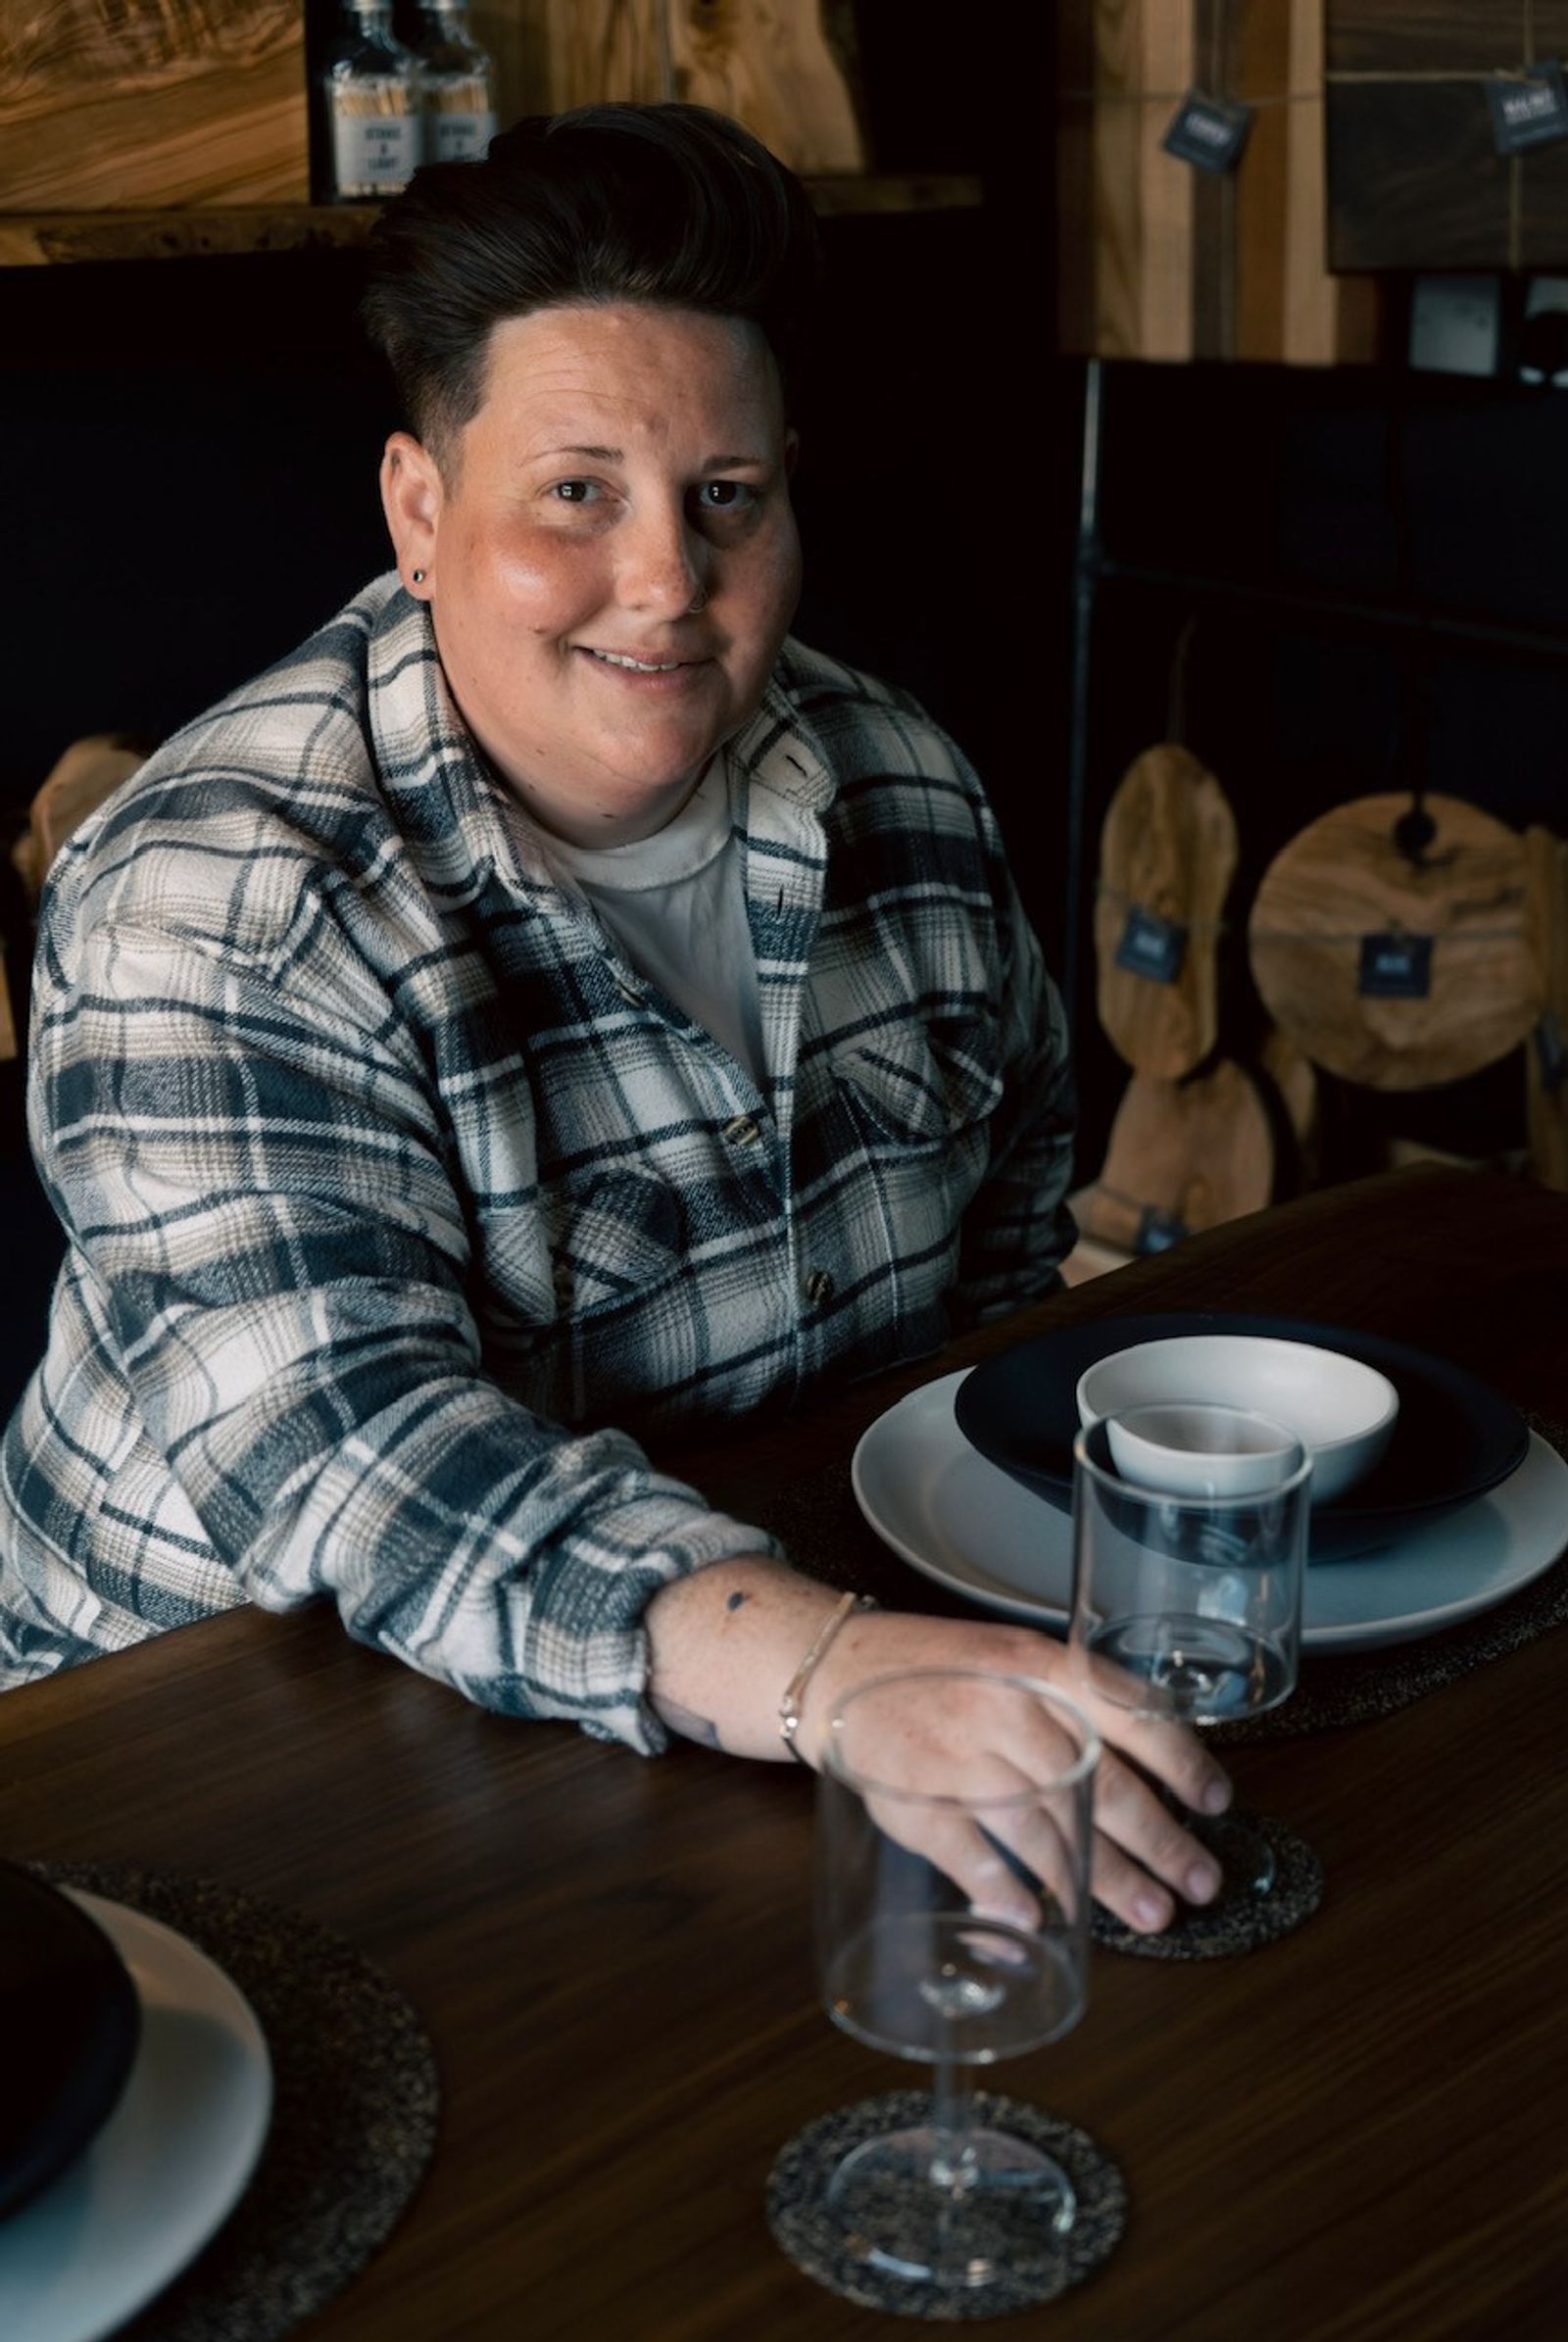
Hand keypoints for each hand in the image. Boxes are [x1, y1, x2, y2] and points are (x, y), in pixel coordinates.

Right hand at [803, 1608, 1231, 1935]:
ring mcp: (957, 1755)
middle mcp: (1004, 1707)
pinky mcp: (913, 1797)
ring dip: (1099, 1879)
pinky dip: (1004, 1892)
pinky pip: (970, 1854)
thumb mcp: (1014, 1660)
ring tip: (1145, 1914)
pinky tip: (1036, 1918)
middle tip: (1197, 1883)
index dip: (1179, 1762)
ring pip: (1044, 1827)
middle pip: (1097, 1783)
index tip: (1215, 1803)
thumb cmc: (938, 1671)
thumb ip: (1072, 1704)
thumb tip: (1149, 1769)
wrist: (838, 1667)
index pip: (1127, 1713)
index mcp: (1037, 1666)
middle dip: (1157, 1842)